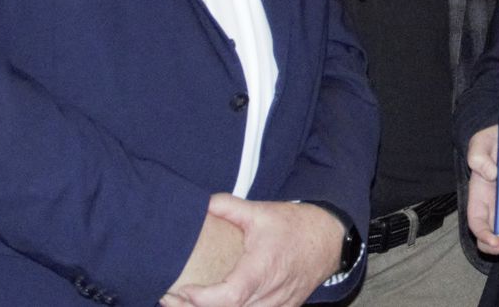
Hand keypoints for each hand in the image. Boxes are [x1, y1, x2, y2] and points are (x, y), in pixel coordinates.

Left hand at [162, 196, 342, 306]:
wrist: (330, 239)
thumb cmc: (295, 226)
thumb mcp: (260, 211)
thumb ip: (228, 206)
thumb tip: (201, 202)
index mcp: (262, 268)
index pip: (230, 294)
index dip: (203, 298)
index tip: (182, 290)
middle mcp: (270, 293)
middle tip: (169, 298)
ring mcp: (277, 306)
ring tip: (183, 304)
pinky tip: (211, 306)